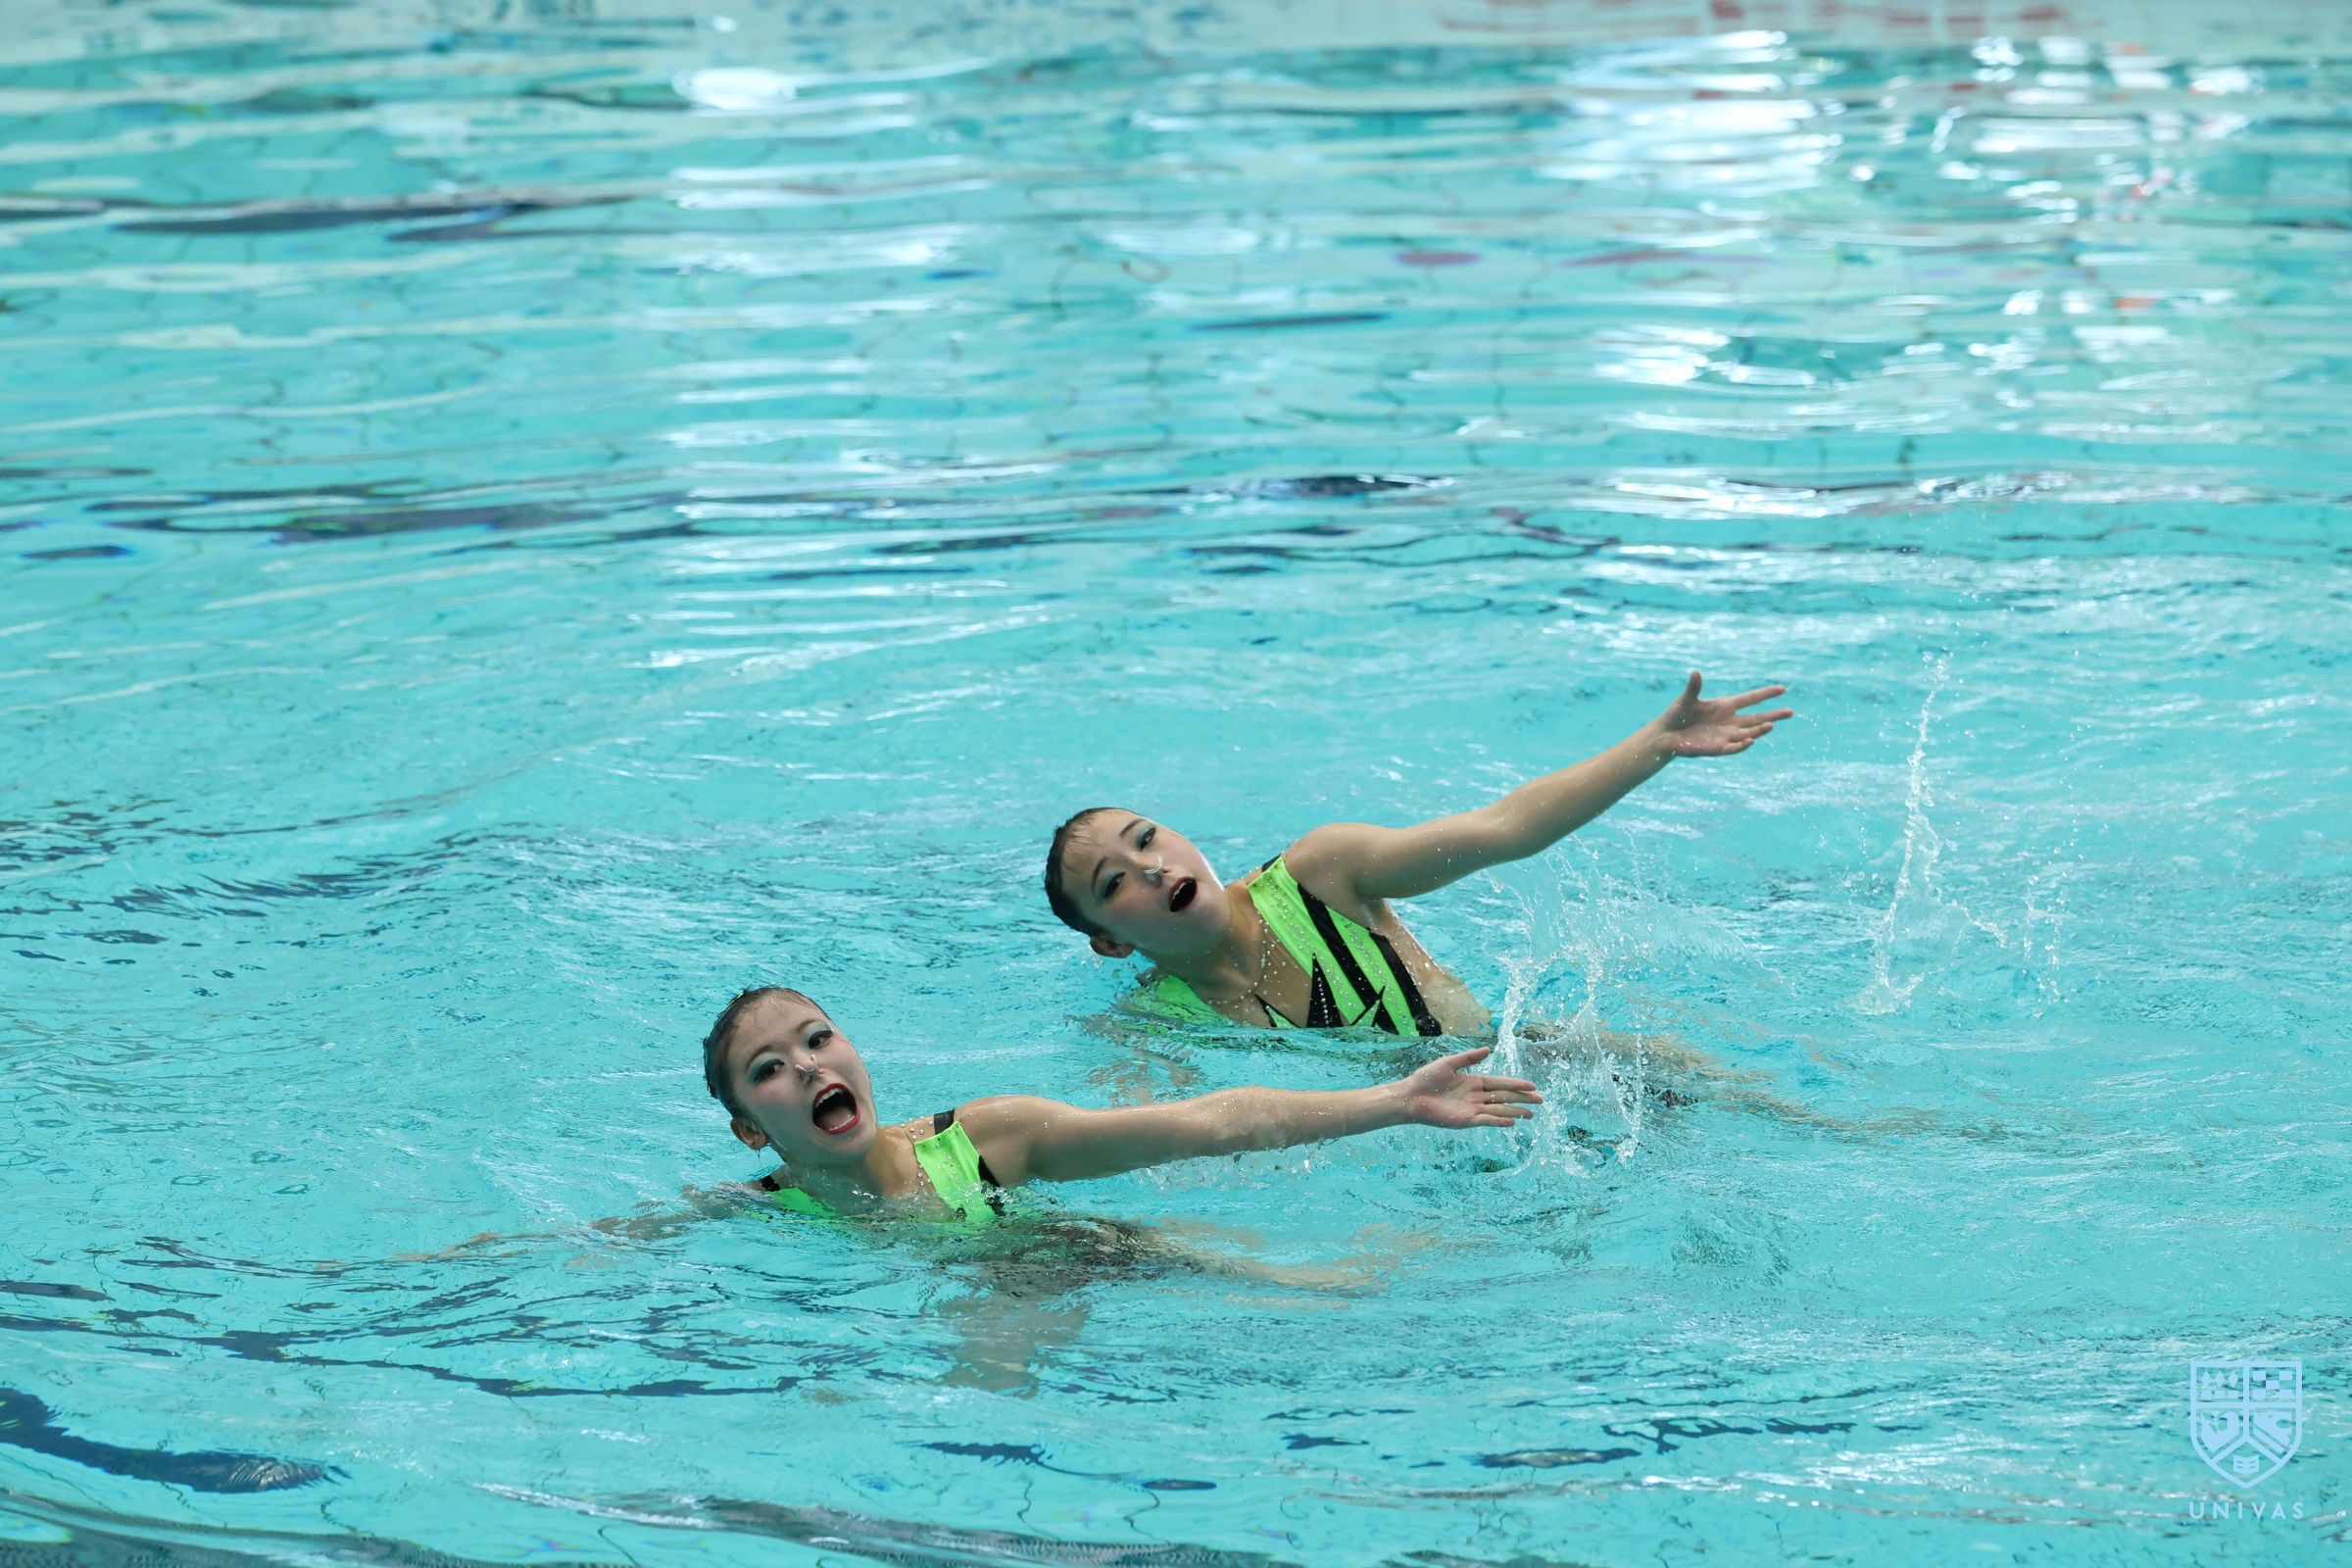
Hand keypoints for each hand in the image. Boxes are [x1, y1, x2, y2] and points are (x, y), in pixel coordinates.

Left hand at [1396, 1047, 1541, 1129]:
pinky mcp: (1465, 1121)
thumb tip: (1488, 1050)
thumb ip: (1469, 1058)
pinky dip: (1499, 1121)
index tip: (1532, 1086)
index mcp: (1473, 1081)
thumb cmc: (1426, 1079)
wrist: (1410, 1097)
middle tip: (1540, 1101)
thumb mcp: (1448, 1063)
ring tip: (1531, 1115)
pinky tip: (1512, 1121)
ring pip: (1499, 1110)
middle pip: (1504, 1097)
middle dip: (1522, 1099)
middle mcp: (1476, 1096)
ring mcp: (1472, 1109)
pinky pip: (1486, 1120)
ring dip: (1515, 1112)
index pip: (1500, 1083)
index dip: (1516, 1084)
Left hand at [1651, 671, 1792, 757]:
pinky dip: (1742, 745)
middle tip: (1790, 712)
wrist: (1665, 735)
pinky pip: (1734, 747)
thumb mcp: (1686, 700)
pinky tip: (1751, 739)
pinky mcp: (1718, 748)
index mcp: (1725, 706)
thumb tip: (1695, 672)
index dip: (1765, 694)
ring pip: (1748, 732)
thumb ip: (1694, 687)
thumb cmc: (1677, 714)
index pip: (1750, 699)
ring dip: (1759, 730)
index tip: (1782, 689)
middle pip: (1757, 718)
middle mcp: (1730, 721)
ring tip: (1771, 725)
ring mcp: (1725, 735)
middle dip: (1773, 715)